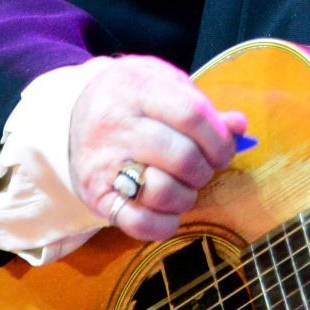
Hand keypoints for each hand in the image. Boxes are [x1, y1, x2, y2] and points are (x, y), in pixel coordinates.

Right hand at [70, 56, 249, 241]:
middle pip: (181, 156)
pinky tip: (169, 212)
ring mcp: (103, 162)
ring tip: (186, 187)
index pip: (191, 114)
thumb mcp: (163, 85)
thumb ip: (201, 105)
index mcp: (136, 88)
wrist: (71, 114)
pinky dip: (163, 225)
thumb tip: (238, 127)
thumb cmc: (131, 99)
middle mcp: (116, 124)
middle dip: (206, 169)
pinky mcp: (95, 195)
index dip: (218, 138)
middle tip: (205, 168)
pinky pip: (137, 223)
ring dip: (187, 197)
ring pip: (161, 191)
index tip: (224, 149)